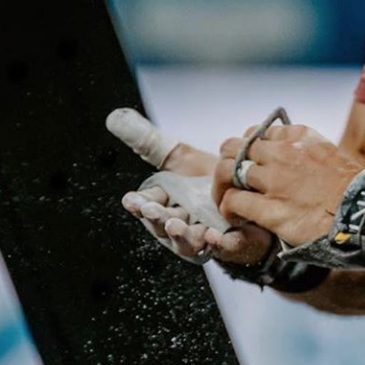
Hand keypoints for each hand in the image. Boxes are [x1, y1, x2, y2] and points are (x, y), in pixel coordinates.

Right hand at [108, 107, 271, 265]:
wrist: (250, 194)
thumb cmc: (208, 181)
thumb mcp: (180, 158)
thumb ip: (149, 142)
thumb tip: (114, 117)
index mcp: (166, 204)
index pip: (146, 203)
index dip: (137, 203)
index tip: (131, 199)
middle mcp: (181, 224)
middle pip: (163, 224)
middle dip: (156, 219)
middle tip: (151, 210)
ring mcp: (205, 236)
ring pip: (188, 241)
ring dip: (180, 235)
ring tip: (175, 225)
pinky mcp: (232, 242)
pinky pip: (224, 247)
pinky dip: (218, 244)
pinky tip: (214, 236)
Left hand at [214, 124, 361, 246]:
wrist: (364, 211)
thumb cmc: (353, 187)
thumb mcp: (331, 154)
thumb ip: (308, 151)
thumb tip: (297, 157)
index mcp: (299, 136)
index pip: (258, 132)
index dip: (250, 148)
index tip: (253, 161)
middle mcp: (282, 153)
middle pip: (235, 146)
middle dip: (230, 161)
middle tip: (233, 178)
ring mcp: (273, 180)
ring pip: (227, 170)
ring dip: (224, 184)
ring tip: (228, 196)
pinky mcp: (269, 208)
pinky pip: (233, 200)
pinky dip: (228, 207)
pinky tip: (235, 214)